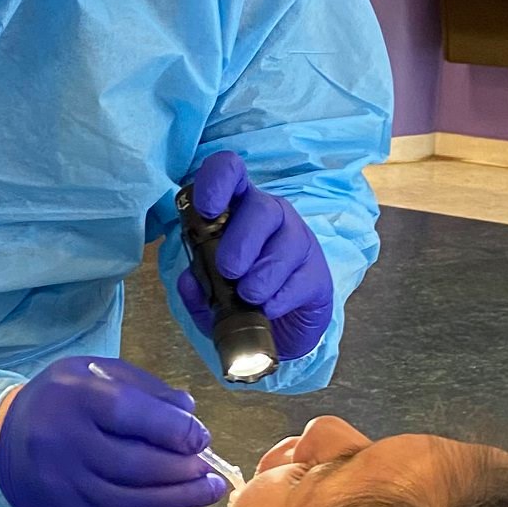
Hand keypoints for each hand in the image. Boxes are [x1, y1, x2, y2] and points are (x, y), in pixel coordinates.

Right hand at [0, 357, 224, 506]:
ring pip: (134, 501)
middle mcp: (68, 445)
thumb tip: (189, 410)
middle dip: (183, 470)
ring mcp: (69, 486)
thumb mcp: (93, 373)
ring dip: (182, 500)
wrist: (5, 441)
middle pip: (136, 465)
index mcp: (76, 399)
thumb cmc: (60, 400)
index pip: (129, 415)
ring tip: (212, 491)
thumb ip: (142, 387)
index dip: (174, 428)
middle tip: (210, 468)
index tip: (200, 436)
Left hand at [177, 152, 332, 361]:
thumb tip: (189, 281)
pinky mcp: (318, 273)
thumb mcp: (210, 298)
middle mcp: (271, 217)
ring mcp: (299, 242)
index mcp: (237, 211)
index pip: (230, 173)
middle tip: (228, 270)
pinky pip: (302, 277)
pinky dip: (281, 296)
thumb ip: (197, 289)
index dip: (217, 182)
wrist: (280, 333)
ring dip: (262, 274)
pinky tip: (269, 308)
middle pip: (262, 208)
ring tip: (249, 297)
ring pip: (286, 242)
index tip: (207, 210)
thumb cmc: (241, 301)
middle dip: (242, 241)